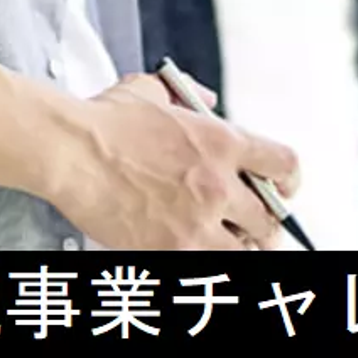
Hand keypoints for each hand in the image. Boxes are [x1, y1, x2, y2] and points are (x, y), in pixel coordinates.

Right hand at [51, 72, 298, 249]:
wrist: (69, 152)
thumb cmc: (103, 122)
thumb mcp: (153, 92)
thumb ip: (187, 96)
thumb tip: (206, 100)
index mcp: (222, 142)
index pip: (285, 166)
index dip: (287, 182)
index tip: (280, 189)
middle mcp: (219, 184)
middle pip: (270, 218)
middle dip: (263, 224)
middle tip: (251, 226)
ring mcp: (197, 221)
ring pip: (247, 250)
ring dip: (241, 248)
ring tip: (225, 243)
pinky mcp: (173, 249)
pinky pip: (209, 265)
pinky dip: (206, 260)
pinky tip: (193, 250)